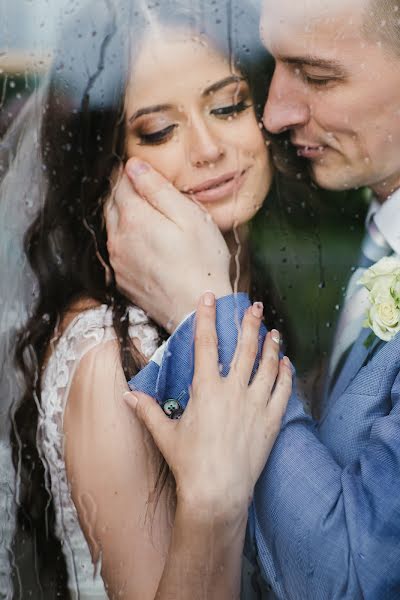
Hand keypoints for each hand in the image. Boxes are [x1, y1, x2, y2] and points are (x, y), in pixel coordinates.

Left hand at [106, 159, 231, 330]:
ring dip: (122, 214)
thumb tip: (133, 165)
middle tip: (142, 185)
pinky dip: (124, 238)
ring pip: (111, 225)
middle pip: (111, 202)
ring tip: (145, 212)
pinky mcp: (121, 278)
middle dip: (123, 190)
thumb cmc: (202, 262)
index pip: (121, 181)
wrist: (196, 309)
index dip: (131, 171)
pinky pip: (115, 249)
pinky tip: (144, 241)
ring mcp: (116, 260)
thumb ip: (158, 188)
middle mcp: (118, 238)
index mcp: (134, 217)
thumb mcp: (189, 216)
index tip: (142, 168)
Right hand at [124, 292, 291, 519]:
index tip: (209, 298)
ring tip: (273, 331)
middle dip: (249, 323)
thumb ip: (147, 411)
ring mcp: (255, 404)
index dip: (206, 317)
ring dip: (271, 345)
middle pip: (244, 347)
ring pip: (267, 364)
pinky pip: (282, 390)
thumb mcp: (165, 434)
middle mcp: (233, 390)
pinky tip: (286, 363)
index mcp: (206, 389)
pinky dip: (285, 373)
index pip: (205, 343)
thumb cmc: (189, 463)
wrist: (218, 493)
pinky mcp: (271, 420)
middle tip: (253, 306)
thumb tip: (128, 396)